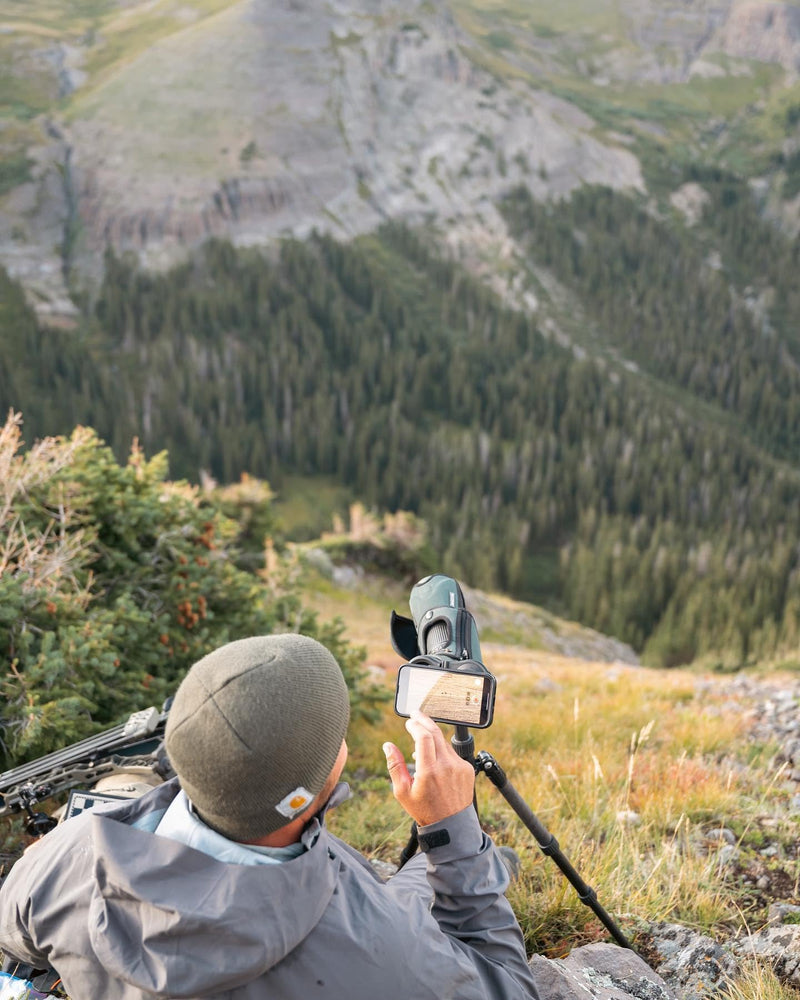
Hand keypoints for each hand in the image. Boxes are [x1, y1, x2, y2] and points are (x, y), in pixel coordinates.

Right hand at [383, 711, 475, 826]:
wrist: (451, 825)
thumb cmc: (424, 810)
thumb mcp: (402, 792)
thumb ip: (395, 766)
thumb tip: (388, 745)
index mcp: (429, 771)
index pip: (424, 736)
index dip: (415, 725)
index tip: (409, 722)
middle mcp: (446, 766)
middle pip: (436, 733)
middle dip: (424, 720)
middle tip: (416, 714)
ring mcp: (459, 767)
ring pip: (444, 742)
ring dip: (432, 737)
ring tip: (421, 739)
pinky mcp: (467, 769)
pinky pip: (452, 753)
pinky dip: (442, 751)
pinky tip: (434, 758)